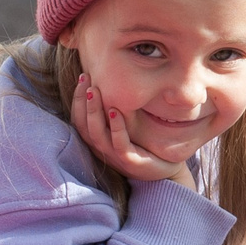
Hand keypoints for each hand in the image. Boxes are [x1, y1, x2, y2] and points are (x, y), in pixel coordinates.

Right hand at [69, 79, 196, 189]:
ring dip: (94, 111)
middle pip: (83, 125)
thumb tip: (114, 78)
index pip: (79, 118)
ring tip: (94, 91)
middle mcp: (102, 148)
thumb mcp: (128, 124)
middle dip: (81, 100)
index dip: (77, 98)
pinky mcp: (131, 162)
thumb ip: (117, 107)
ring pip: (97, 134)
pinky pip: (119, 145)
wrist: (167, 169)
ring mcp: (115, 156)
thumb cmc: (145, 144)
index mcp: (98, 139)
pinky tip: (115, 111)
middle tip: (84, 77)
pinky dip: (116, 127)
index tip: (82, 76)